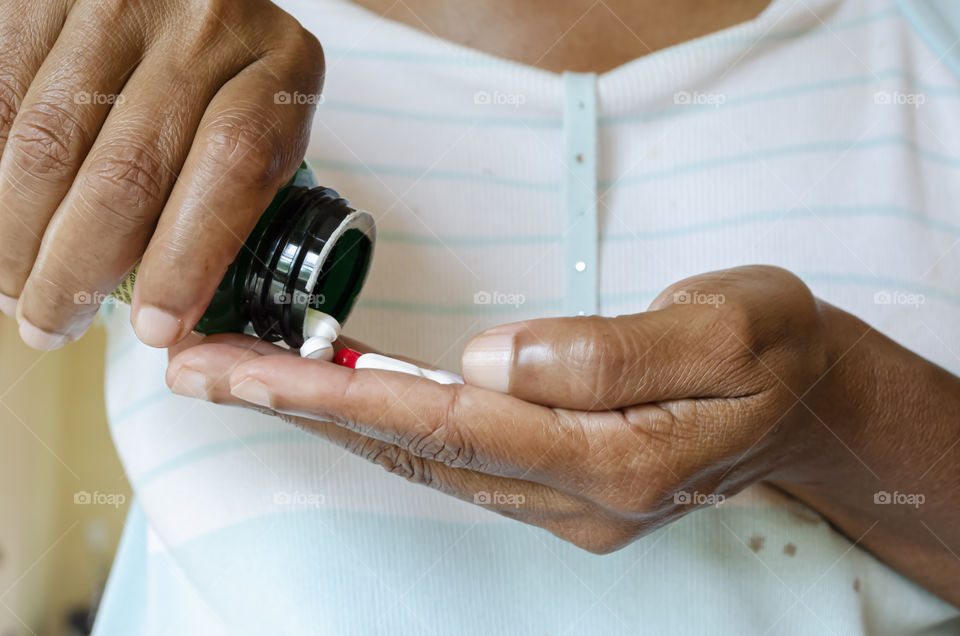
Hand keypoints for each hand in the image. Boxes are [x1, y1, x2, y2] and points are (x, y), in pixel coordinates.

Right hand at [0, 0, 323, 348]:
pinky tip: (3, 226)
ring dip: (18, 238)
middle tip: (53, 326)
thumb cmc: (228, 79)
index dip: (189, 256)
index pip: (235, 164)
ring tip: (14, 291)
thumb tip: (173, 323)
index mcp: (279, 64)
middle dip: (79, 272)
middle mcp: (203, 22)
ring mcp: (115, 0)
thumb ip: (240, 201)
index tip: (156, 326)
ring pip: (46, 144)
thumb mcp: (265, 126)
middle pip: (128, 170)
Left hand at [167, 266, 849, 552]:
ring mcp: (565, 502)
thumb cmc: (778, 349)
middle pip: (415, 450)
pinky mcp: (559, 487)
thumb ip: (610, 351)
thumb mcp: (730, 323)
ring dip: (324, 419)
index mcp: (621, 459)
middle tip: (200, 367)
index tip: (245, 366)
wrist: (812, 403)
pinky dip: (377, 425)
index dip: (340, 395)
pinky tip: (331, 397)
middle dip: (298, 410)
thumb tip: (490, 356)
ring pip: (421, 459)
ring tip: (239, 376)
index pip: (451, 423)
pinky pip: (449, 457)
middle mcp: (579, 496)